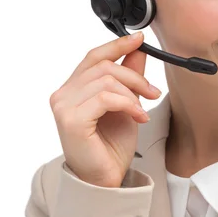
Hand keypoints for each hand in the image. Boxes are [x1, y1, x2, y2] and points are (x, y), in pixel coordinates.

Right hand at [49, 32, 161, 187]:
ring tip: (142, 110)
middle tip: (153, 92)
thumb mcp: (127, 104)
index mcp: (74, 88)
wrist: (106, 177)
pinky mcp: (71, 119)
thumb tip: (138, 50)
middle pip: (104, 66)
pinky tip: (139, 117)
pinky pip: (105, 98)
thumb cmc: (111, 145)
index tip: (139, 39)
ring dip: (133, 94)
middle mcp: (64, 94)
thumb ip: (129, 77)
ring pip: (106, 81)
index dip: (117, 45)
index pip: (94, 56)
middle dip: (135, 77)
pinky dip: (128, 105)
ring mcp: (64, 106)